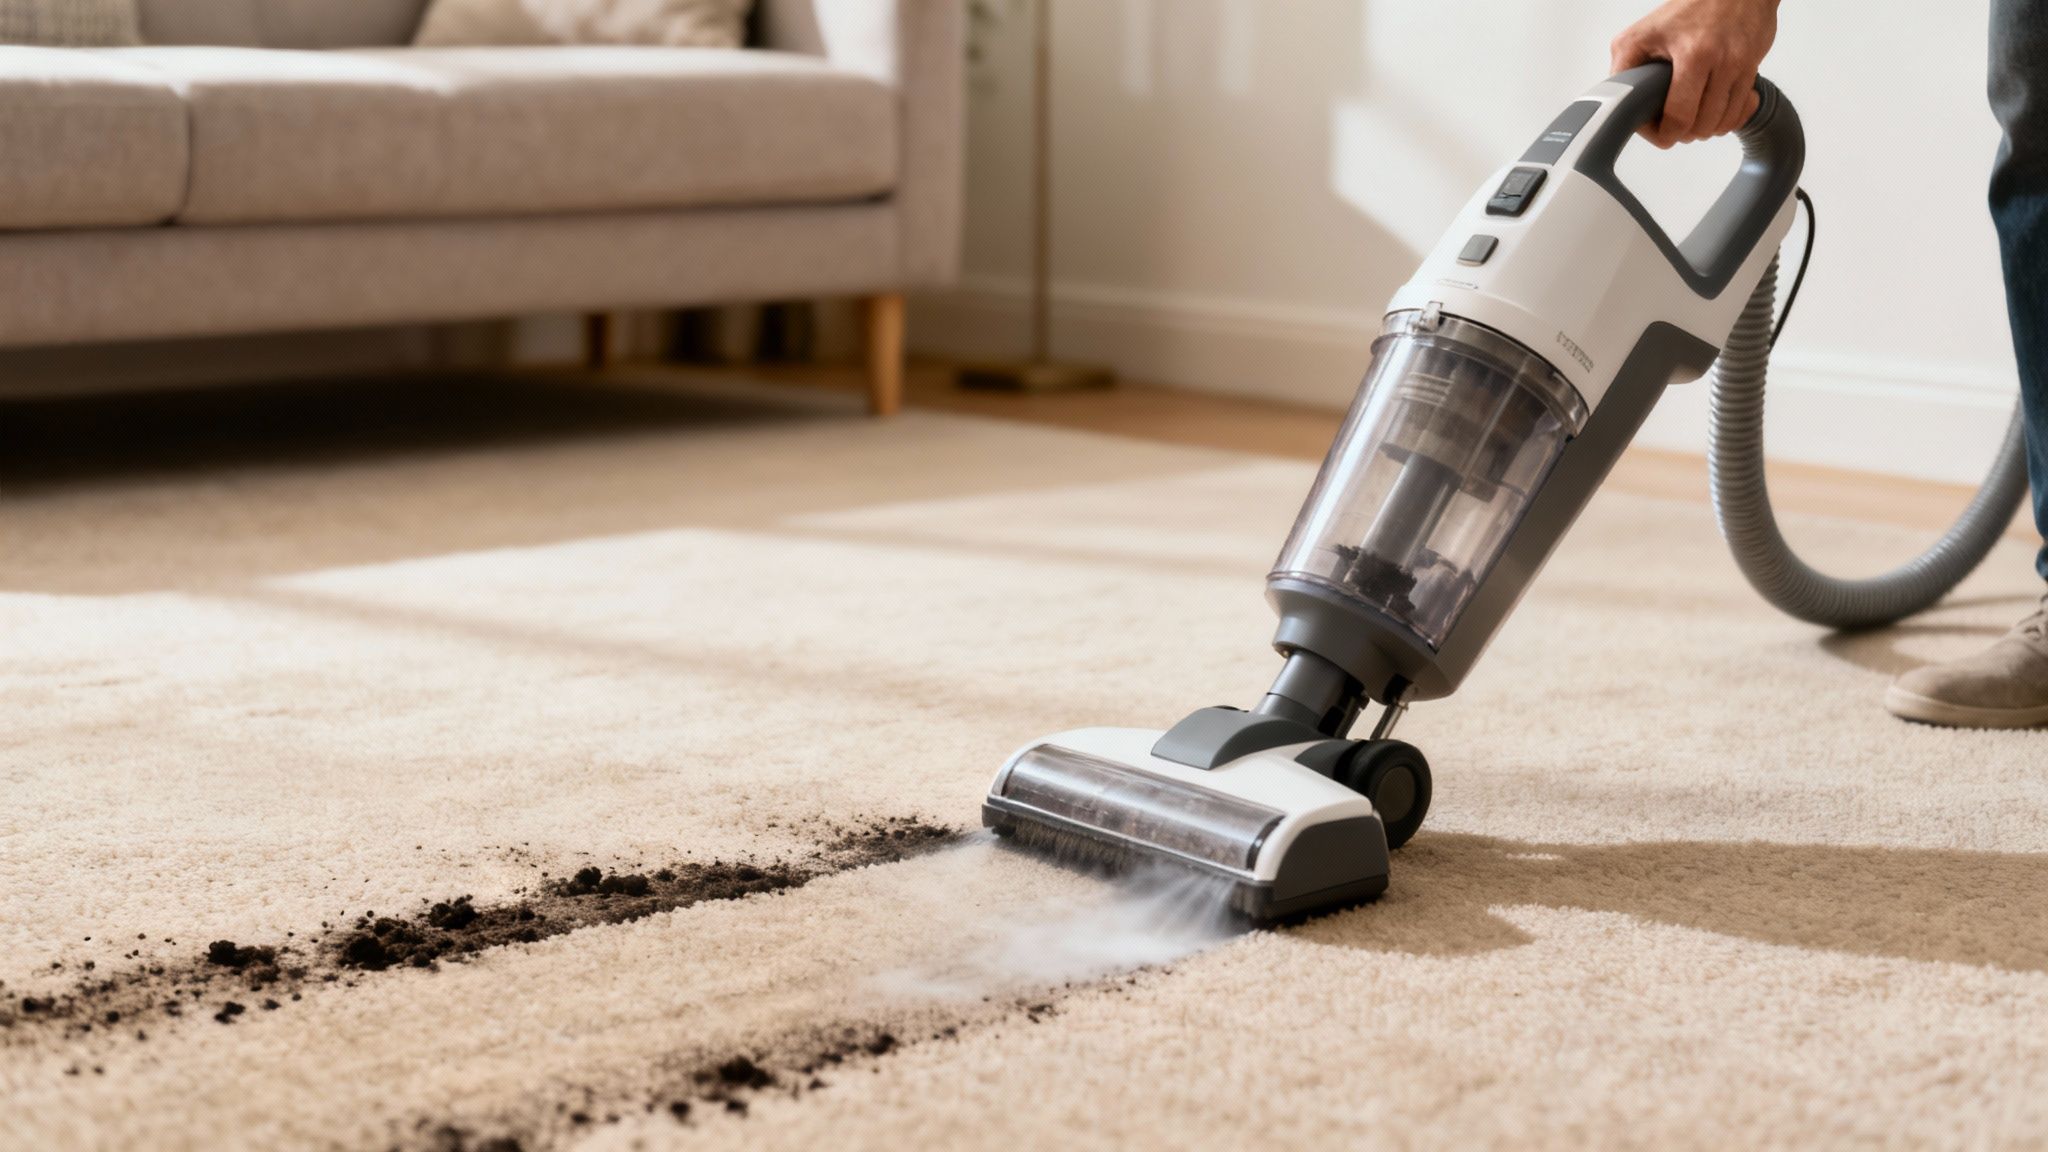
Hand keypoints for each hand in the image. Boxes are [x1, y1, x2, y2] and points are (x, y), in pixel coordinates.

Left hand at [1610, 0, 1779, 147]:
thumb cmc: (1691, 6)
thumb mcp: (1644, 31)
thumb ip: (1625, 66)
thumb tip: (1619, 99)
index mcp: (1692, 54)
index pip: (1679, 116)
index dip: (1665, 134)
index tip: (1658, 131)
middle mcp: (1721, 61)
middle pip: (1702, 125)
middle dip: (1684, 133)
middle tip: (1673, 125)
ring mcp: (1741, 66)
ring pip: (1723, 123)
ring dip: (1705, 128)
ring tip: (1692, 118)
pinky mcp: (1754, 67)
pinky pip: (1743, 110)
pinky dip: (1727, 119)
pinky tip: (1714, 111)